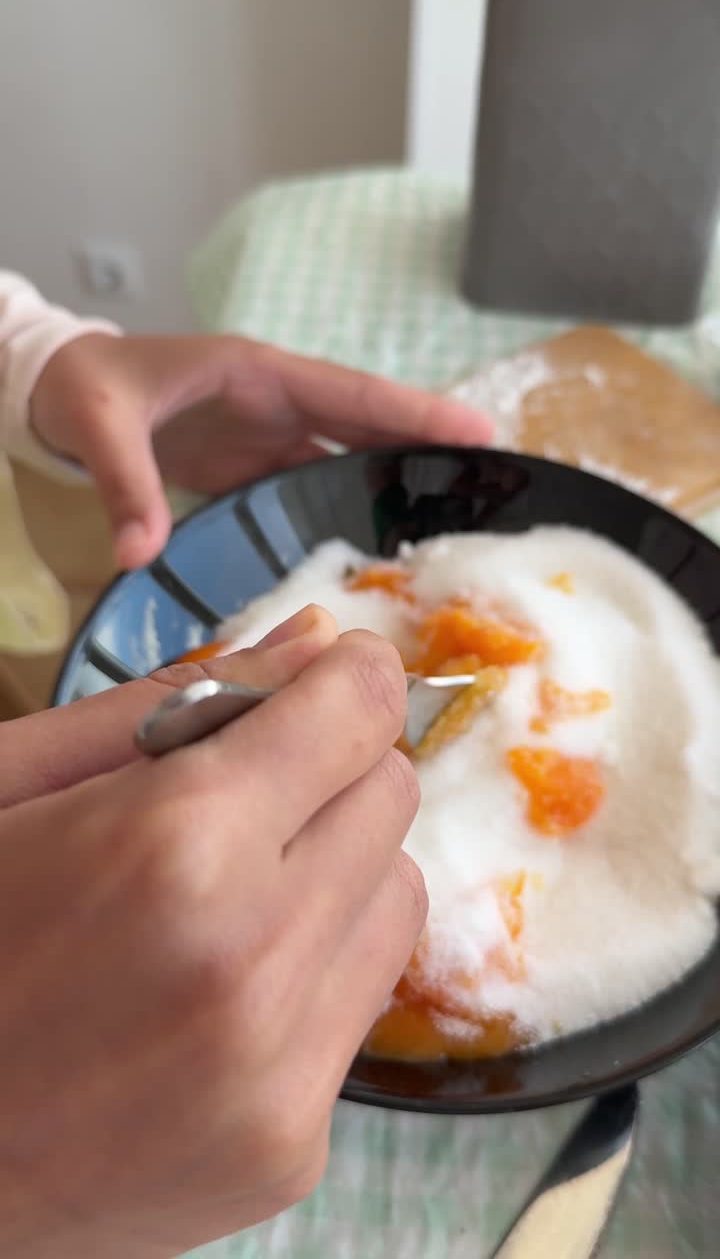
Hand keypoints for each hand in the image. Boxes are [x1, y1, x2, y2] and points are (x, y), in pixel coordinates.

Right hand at [0, 608, 425, 1257]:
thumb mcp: (14, 781)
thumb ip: (173, 699)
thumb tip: (320, 640)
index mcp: (177, 844)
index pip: (360, 711)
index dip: (346, 680)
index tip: (327, 680)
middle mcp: (253, 964)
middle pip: (391, 800)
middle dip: (330, 774)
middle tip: (241, 796)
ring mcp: (280, 1077)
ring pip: (396, 901)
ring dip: (334, 872)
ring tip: (226, 895)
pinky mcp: (288, 1152)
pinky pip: (357, 1008)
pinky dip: (310, 973)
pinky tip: (213, 988)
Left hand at [30, 332, 492, 570]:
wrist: (60, 392)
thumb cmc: (84, 388)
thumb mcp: (98, 424)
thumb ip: (123, 484)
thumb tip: (140, 552)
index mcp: (257, 373)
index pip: (351, 393)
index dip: (415, 410)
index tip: (478, 428)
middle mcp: (277, 403)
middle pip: (371, 425)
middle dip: (431, 448)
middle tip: (500, 478)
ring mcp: (270, 436)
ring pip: (351, 458)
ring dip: (399, 484)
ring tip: (460, 518)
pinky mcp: (256, 467)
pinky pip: (318, 486)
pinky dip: (353, 510)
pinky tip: (383, 544)